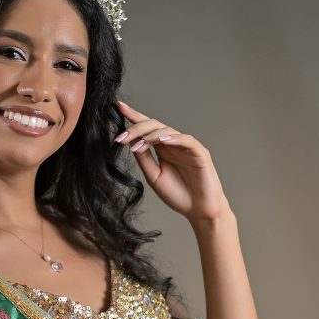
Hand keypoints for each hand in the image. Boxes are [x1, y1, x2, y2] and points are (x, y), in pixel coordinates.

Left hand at [115, 98, 230, 223]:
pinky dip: (174, 138)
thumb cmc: (178, 195)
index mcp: (162, 149)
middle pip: (154, 126)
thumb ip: (144, 159)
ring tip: (138, 145)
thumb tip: (131, 142)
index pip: (146, 129)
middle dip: (137, 128)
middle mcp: (173, 144)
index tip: (119, 107)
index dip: (134, 117)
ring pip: (168, 131)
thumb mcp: (154, 176)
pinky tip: (163, 141)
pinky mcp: (200, 152)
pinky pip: (187, 140)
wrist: (198, 211)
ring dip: (151, 136)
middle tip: (121, 137)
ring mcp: (187, 147)